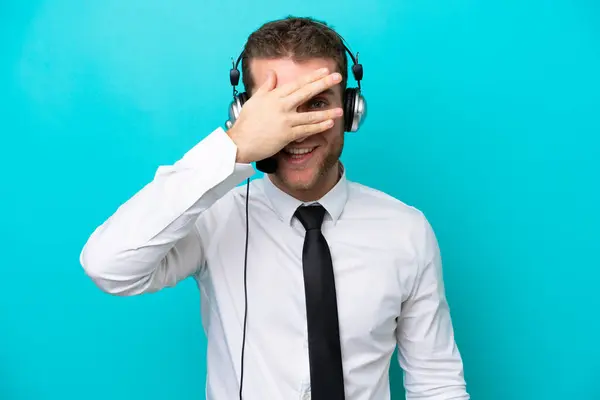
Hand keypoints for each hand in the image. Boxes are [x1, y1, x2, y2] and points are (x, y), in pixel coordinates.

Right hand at [226, 68, 343, 163]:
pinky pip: (306, 130)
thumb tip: (272, 74)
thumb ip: (266, 86)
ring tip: (339, 109)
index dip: (312, 77)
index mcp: (274, 96)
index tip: (324, 71)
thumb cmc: (246, 122)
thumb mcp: (255, 99)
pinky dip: (319, 127)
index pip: (297, 83)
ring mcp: (285, 120)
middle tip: (337, 77)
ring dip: (326, 112)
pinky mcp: (287, 135)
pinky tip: (329, 124)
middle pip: (306, 92)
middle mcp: (281, 106)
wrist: (240, 141)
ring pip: (310, 115)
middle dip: (323, 84)